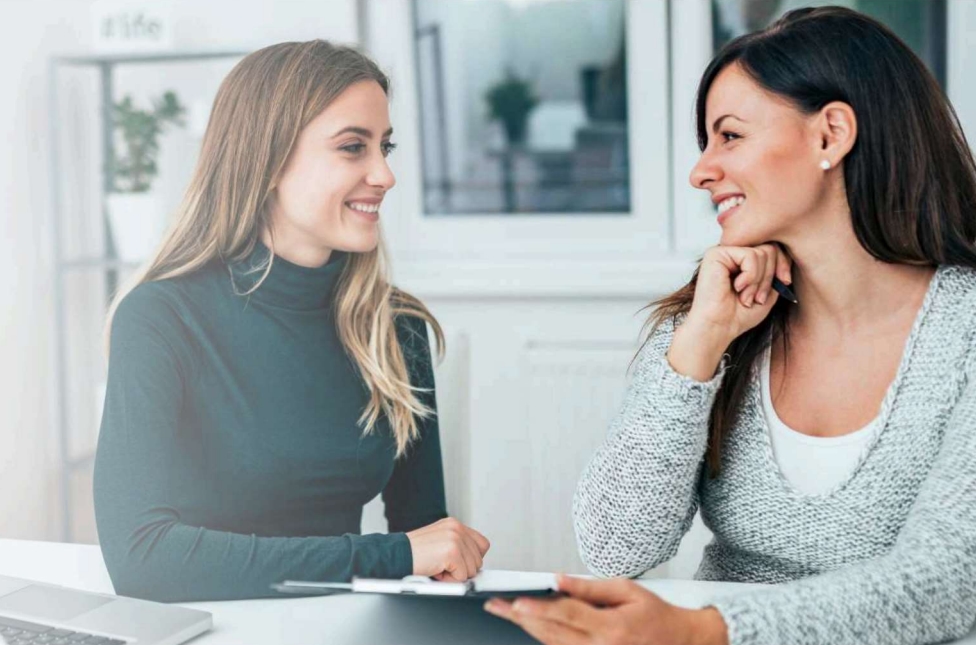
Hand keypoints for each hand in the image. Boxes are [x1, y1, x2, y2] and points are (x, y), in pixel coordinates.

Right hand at [406, 517, 490, 581]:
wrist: (395, 555)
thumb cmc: (413, 553)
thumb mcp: (439, 542)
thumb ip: (458, 546)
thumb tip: (475, 563)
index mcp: (454, 524)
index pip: (482, 544)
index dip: (472, 559)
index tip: (459, 564)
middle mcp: (457, 528)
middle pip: (479, 559)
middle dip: (462, 568)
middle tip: (441, 565)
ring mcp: (455, 538)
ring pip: (472, 569)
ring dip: (455, 575)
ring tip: (437, 567)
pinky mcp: (452, 551)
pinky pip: (462, 576)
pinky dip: (449, 580)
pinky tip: (436, 571)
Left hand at [484, 575, 728, 644]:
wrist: (678, 641)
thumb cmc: (655, 614)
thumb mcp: (627, 590)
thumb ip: (590, 588)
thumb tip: (559, 580)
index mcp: (610, 628)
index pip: (566, 616)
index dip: (538, 608)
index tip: (516, 601)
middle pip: (551, 633)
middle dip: (521, 618)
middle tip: (497, 606)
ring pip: (552, 644)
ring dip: (527, 627)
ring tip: (505, 612)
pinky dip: (544, 636)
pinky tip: (529, 624)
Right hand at [688, 243, 792, 342]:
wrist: (717, 328)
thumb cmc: (738, 315)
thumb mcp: (768, 291)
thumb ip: (776, 271)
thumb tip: (788, 253)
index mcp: (742, 260)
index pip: (772, 248)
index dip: (783, 263)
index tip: (785, 281)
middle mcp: (732, 253)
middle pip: (769, 248)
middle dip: (770, 276)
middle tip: (759, 297)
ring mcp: (723, 251)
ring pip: (761, 253)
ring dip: (759, 280)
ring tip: (746, 297)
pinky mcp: (716, 254)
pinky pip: (749, 255)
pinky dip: (750, 275)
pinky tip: (737, 287)